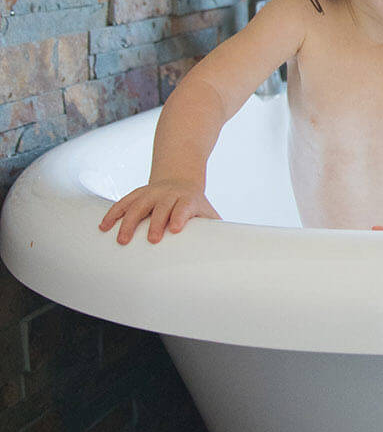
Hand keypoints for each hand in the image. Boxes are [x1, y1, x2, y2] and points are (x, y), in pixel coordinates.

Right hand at [98, 181, 220, 244]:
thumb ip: (214, 228)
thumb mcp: (207, 212)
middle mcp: (168, 194)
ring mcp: (150, 193)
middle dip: (155, 222)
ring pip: (138, 205)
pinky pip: (123, 203)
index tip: (175, 229)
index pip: (184, 206)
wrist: (179, 181)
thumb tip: (230, 250)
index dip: (180, 216)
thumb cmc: (194, 205)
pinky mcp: (137, 194)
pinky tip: (104, 227)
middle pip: (160, 206)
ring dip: (128, 222)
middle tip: (151, 240)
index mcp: (187, 199)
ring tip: (122, 240)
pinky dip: (112, 214)